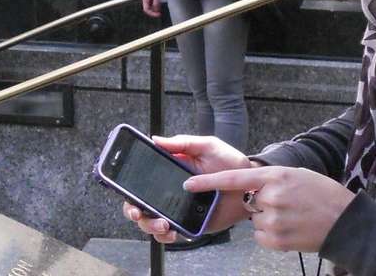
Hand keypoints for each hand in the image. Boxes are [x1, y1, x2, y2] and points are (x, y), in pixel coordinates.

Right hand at [121, 135, 253, 242]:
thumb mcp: (207, 146)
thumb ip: (183, 143)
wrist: (249, 186)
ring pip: (151, 223)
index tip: (126, 191)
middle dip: (133, 211)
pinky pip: (170, 234)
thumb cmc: (229, 163)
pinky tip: (170, 231)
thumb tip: (155, 139)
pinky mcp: (188, 225)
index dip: (129, 188)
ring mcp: (177, 210)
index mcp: (169, 172)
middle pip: (140, 205)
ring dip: (150, 225)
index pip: (141, 181)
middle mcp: (169, 193)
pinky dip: (165, 236)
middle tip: (137, 212)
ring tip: (162, 223)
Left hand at [185, 166, 356, 252]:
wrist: (345, 221)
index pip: (234, 179)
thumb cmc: (322, 194)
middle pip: (249, 202)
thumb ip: (270, 179)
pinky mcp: (276, 241)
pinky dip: (271, 234)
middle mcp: (271, 198)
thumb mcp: (296, 175)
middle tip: (286, 203)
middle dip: (261, 203)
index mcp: (275, 176)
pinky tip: (290, 228)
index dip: (209, 182)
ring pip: (255, 221)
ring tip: (292, 216)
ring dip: (267, 219)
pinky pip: (261, 236)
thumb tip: (250, 186)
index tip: (189, 184)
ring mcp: (273, 221)